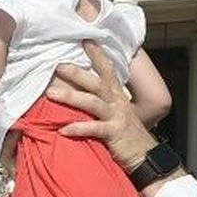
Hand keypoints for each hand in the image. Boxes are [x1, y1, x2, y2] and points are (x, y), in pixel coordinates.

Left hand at [46, 42, 155, 173]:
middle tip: (58, 65)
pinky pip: (93, 129)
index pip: (108, 70)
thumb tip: (83, 93)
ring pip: (92, 102)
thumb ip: (104, 102)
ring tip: (50, 94)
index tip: (86, 40)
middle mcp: (117, 102)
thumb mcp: (117, 113)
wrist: (146, 157)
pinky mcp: (114, 133)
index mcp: (118, 95)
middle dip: (77, 73)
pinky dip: (78, 128)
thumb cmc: (128, 135)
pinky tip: (62, 130)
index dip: (98, 55)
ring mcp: (116, 117)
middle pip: (96, 82)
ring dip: (70, 97)